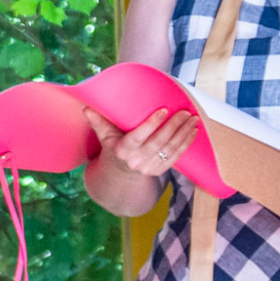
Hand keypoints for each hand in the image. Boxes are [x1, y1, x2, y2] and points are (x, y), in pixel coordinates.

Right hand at [84, 107, 199, 178]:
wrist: (120, 173)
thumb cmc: (113, 147)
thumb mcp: (104, 136)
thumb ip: (98, 121)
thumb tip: (86, 107)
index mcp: (122, 150)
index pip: (139, 136)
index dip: (152, 124)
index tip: (163, 110)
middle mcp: (137, 161)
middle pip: (159, 142)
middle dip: (174, 126)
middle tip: (185, 111)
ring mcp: (150, 167)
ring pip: (170, 149)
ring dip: (184, 133)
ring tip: (193, 119)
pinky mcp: (160, 170)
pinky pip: (176, 156)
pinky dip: (186, 143)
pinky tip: (193, 131)